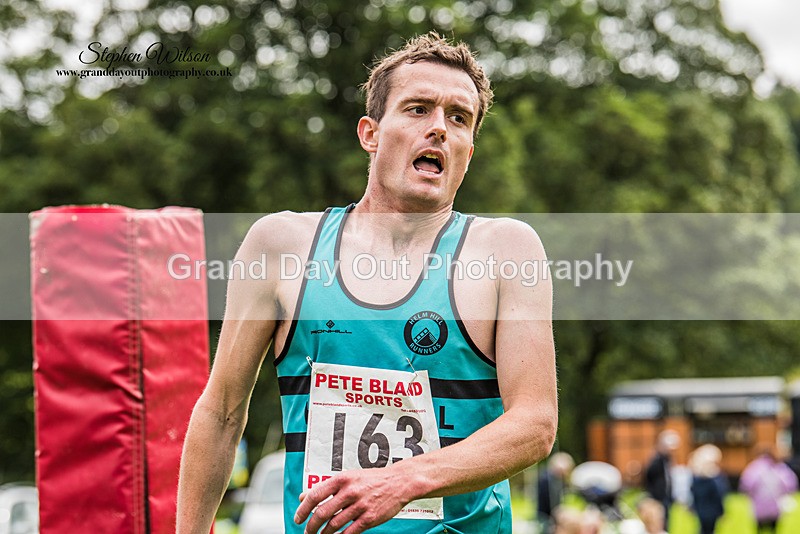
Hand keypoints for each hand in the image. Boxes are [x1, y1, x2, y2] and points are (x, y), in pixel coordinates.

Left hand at [294, 468, 409, 533]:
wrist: (399, 482)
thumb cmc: (372, 479)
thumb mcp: (348, 477)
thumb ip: (326, 487)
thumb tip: (303, 496)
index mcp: (342, 479)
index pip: (315, 495)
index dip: (303, 509)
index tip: (298, 518)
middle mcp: (350, 491)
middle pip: (322, 513)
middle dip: (311, 526)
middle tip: (307, 532)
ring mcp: (360, 505)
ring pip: (334, 525)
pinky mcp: (369, 518)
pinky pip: (349, 532)